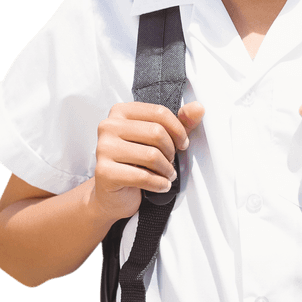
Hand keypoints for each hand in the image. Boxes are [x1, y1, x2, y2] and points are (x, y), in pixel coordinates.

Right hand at [93, 101, 204, 220]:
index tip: (183, 143)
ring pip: (151, 155)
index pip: (159, 112)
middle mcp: (108, 126)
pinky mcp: (104, 171)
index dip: (178, 130)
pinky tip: (161, 185)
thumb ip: (180, 122)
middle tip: (171, 162)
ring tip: (167, 174)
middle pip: (156, 133)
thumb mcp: (159, 139)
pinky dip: (159, 183)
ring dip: (167, 169)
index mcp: (120, 112)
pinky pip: (142, 176)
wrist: (113, 193)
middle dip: (171, 151)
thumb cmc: (136, 162)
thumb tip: (198, 108)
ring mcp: (103, 148)